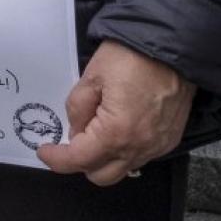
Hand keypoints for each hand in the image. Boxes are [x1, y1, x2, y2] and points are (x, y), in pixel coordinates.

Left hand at [37, 41, 195, 185]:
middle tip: (73, 138)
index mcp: (116, 133)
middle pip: (102, 175)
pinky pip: (141, 156)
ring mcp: (158, 146)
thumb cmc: (132, 56)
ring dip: (105, 157)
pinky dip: (125, 150)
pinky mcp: (170, 139)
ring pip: (123, 168)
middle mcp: (140, 147)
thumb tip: (77, 131)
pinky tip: (119, 127)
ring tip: (96, 128)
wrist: (174, 45)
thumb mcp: (92, 76)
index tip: (45, 151)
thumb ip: (78, 109)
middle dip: (82, 161)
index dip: (58, 159)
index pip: (80, 160)